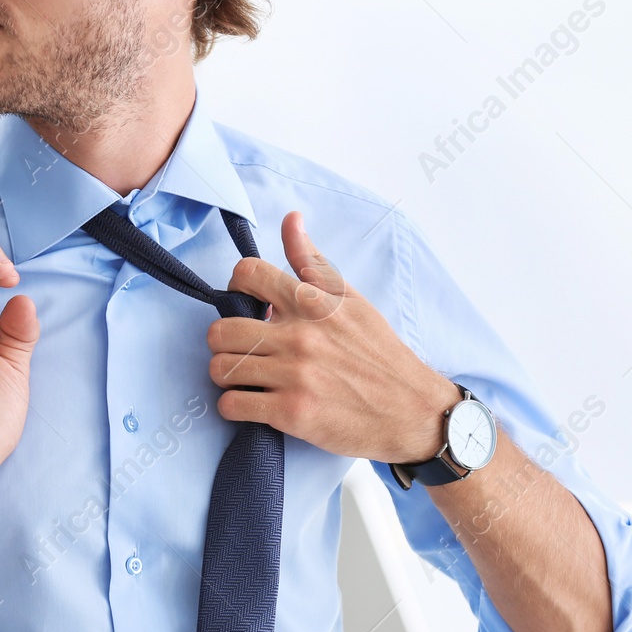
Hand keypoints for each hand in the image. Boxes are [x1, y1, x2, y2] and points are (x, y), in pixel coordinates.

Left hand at [209, 212, 459, 462]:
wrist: (411, 408)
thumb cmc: (378, 353)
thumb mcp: (351, 299)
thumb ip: (312, 262)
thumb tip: (290, 219)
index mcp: (312, 304)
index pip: (247, 275)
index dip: (236, 288)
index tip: (246, 304)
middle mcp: (300, 336)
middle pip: (220, 330)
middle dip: (223, 340)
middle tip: (241, 348)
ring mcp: (294, 375)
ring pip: (220, 368)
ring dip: (226, 374)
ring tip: (244, 376)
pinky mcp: (291, 412)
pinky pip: (232, 405)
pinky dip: (233, 406)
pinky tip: (251, 402)